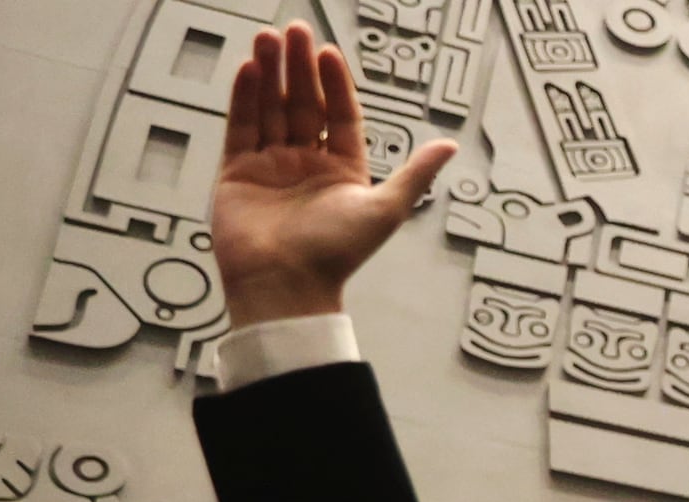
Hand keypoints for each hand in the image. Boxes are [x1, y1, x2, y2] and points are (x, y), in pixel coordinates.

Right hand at [213, 24, 455, 326]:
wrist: (286, 284)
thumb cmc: (335, 255)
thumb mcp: (386, 209)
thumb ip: (416, 174)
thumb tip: (451, 146)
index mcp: (342, 172)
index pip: (340, 116)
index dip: (336, 85)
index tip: (331, 54)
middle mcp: (306, 165)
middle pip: (303, 105)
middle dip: (299, 68)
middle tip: (296, 30)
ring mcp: (271, 166)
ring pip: (270, 108)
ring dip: (270, 73)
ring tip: (269, 38)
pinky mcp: (238, 172)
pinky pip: (242, 126)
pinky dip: (245, 97)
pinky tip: (250, 69)